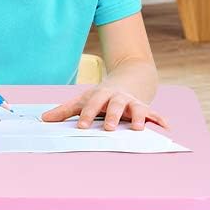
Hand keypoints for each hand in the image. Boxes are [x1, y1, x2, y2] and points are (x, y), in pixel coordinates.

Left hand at [41, 86, 168, 130]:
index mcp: (101, 96)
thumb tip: (43, 119)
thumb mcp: (82, 100)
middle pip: (116, 105)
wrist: (126, 81)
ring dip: (139, 117)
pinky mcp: (146, 109)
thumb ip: (64, 111)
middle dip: (113, 116)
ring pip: (137, 108)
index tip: (82, 127)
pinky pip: (155, 114)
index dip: (88, 115)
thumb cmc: (100, 96)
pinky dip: (160, 120)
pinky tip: (166, 127)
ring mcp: (133, 103)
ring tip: (139, 128)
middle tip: (109, 128)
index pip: (93, 105)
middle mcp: (119, 98)